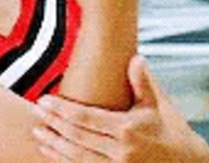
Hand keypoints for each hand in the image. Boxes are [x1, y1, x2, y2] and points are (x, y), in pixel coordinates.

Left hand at [32, 55, 208, 161]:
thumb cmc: (173, 131)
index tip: (44, 100)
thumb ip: (143, 82)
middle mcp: (120, 152)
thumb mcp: (159, 105)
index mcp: (128, 129)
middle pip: (77, 137)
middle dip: (53, 123)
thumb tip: (136, 56)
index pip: (85, 118)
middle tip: (35, 111)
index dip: (62, 110)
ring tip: (38, 132)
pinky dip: (65, 161)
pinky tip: (51, 152)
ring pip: (77, 157)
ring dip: (55, 145)